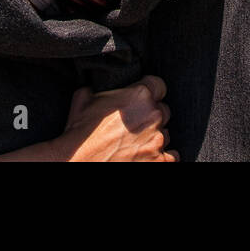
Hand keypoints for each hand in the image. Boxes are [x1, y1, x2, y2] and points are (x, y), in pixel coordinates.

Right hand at [54, 75, 175, 161]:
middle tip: (133, 127)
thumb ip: (97, 89)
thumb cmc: (80, 136)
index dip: (149, 93)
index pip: (158, 86)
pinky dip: (159, 158)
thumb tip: (95, 87)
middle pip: (162, 111)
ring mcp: (158, 141)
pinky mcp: (161, 162)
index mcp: (139, 96)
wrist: (78, 164)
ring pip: (165, 134)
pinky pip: (171, 156)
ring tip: (133, 144)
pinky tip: (143, 157)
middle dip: (150, 117)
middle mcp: (152, 117)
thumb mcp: (82, 101)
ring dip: (153, 138)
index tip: (142, 101)